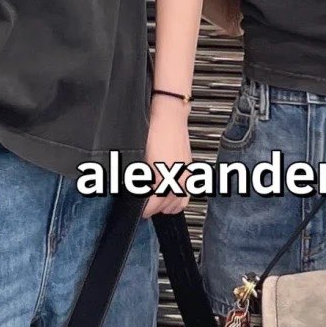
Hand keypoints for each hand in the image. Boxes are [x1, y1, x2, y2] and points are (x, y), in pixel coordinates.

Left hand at [142, 94, 190, 217]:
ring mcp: (186, 177)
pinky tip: (168, 196)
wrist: (169, 116)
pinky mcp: (190, 173)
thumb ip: (138, 181)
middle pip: (163, 207)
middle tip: (142, 202)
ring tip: (154, 198)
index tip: (136, 209)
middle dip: (151, 207)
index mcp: (163, 178)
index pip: (151, 207)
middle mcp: (177, 180)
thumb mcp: (139, 159)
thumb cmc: (152, 132)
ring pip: (176, 205)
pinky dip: (177, 200)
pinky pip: (186, 197)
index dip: (141, 210)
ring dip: (164, 205)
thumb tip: (136, 195)